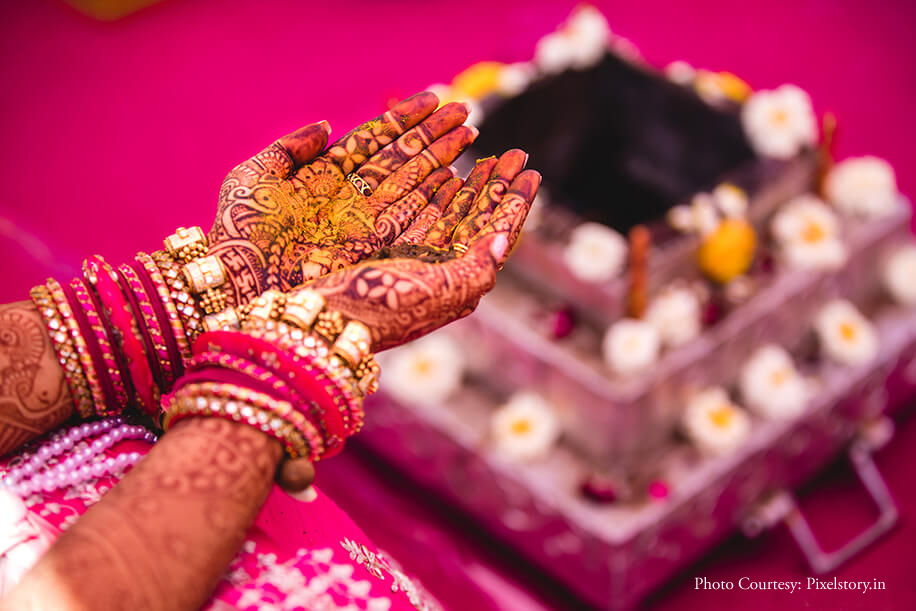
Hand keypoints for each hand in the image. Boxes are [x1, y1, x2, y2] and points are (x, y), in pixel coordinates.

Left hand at [207, 92, 476, 304]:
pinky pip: (414, 218)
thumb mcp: (256, 179)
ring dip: (443, 160)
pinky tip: (460, 179)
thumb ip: (290, 149)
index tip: (435, 99)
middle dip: (436, 137)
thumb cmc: (238, 234)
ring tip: (472, 136)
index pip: (377, 140)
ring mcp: (367, 224)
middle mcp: (354, 200)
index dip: (406, 120)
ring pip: (415, 185)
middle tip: (467, 112)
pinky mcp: (376, 250)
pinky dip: (439, 199)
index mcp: (329, 179)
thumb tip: (325, 125)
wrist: (238, 284)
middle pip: (403, 160)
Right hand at [304, 151, 539, 350]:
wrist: (323, 321)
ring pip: (451, 213)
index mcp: (457, 281)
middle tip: (515, 154)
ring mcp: (412, 259)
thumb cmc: (381, 311)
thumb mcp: (437, 292)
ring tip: (487, 157)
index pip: (495, 233)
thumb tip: (502, 238)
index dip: (515, 203)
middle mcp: (438, 270)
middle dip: (497, 186)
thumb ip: (475, 268)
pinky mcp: (385, 250)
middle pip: (477, 218)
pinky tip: (443, 174)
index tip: (531, 172)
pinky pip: (419, 215)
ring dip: (471, 185)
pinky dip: (434, 192)